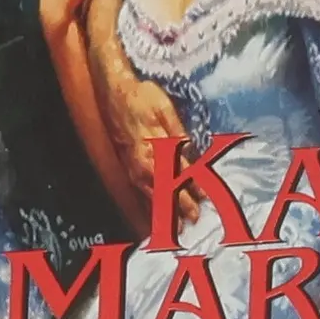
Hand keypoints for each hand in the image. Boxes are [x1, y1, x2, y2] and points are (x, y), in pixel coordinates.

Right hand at [105, 77, 197, 229]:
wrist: (113, 92)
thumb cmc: (141, 96)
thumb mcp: (164, 108)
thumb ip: (177, 131)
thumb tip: (189, 150)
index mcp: (155, 147)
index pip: (178, 172)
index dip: (193, 186)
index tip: (205, 198)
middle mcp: (143, 162)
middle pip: (165, 189)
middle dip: (180, 206)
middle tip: (194, 220)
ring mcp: (133, 167)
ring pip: (151, 194)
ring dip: (165, 210)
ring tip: (176, 226)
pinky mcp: (128, 167)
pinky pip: (140, 191)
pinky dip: (149, 205)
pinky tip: (156, 213)